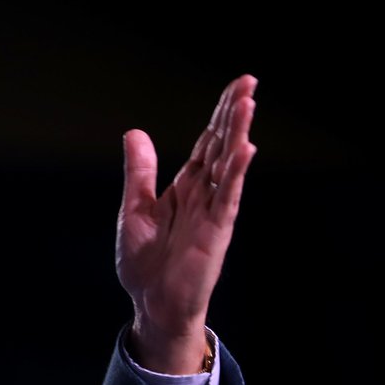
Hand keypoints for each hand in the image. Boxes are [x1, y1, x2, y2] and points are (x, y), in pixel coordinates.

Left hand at [116, 74, 257, 373]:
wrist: (151, 303)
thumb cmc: (146, 262)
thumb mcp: (135, 207)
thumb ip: (140, 171)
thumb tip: (136, 132)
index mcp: (186, 187)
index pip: (208, 143)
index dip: (219, 115)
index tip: (235, 87)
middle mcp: (204, 194)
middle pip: (222, 146)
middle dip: (234, 114)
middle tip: (249, 82)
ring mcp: (213, 211)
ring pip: (230, 165)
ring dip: (239, 134)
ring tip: (248, 102)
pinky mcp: (217, 231)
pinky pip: (229, 197)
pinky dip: (237, 173)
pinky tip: (246, 149)